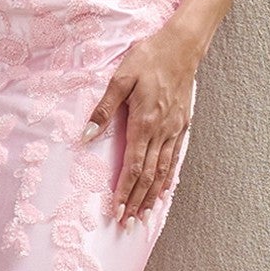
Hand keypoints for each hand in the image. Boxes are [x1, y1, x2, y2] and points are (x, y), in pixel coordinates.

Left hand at [80, 24, 199, 222]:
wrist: (182, 46)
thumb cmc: (149, 57)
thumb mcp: (121, 77)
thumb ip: (104, 108)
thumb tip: (86, 135)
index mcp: (144, 122)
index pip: (133, 166)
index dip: (124, 191)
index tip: (117, 210)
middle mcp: (162, 131)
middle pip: (148, 176)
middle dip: (136, 201)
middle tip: (127, 224)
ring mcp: (175, 130)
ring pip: (163, 171)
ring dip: (151, 196)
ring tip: (143, 216)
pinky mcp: (183, 125)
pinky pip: (175, 159)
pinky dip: (167, 178)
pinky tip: (162, 191)